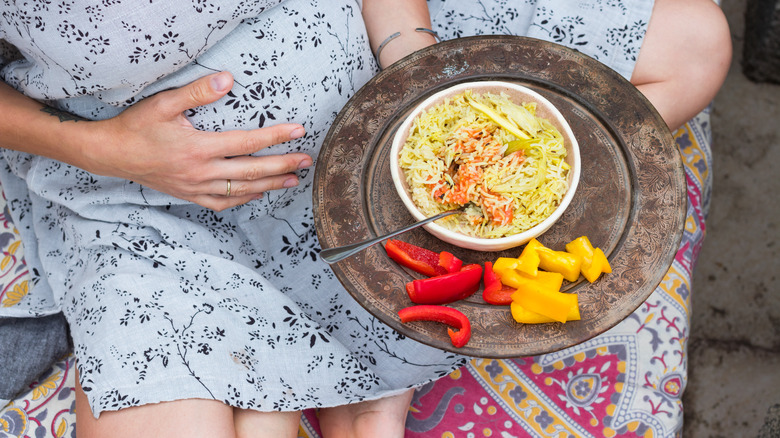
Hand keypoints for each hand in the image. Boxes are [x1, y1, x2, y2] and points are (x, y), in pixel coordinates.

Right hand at [85, 71, 310, 210]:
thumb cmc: (138, 127)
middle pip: (252, 171)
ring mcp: (196, 188)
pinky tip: (258, 194)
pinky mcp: (189, 196)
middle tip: (306, 160)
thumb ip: (198, 93)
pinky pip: (222, 203)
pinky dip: (243, 199)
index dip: (275, 136)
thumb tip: (228, 79)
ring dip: (270, 185)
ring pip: (241, 190)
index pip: (247, 142)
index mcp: (198, 148)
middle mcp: (201, 172)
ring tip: (292, 180)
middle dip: (283, 165)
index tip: (298, 130)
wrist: (112, 154)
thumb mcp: (164, 103)